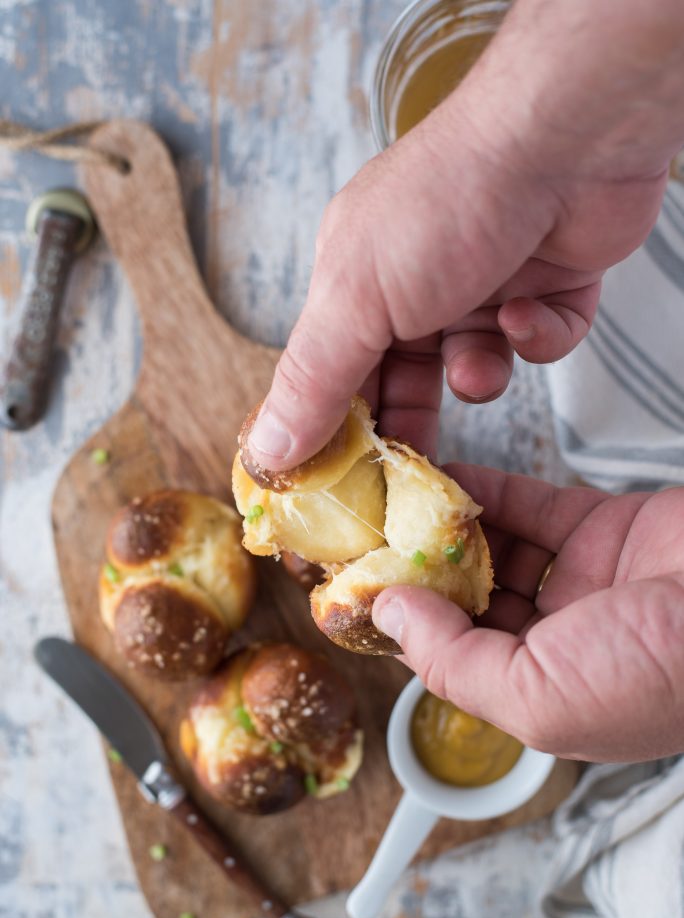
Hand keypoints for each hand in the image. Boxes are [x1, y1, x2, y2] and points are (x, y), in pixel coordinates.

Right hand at [248, 0, 683, 470]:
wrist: (565, 143)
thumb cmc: (445, 205)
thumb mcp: (357, 302)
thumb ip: (313, 382)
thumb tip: (265, 451)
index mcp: (355, 278)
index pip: (332, 368)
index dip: (335, 424)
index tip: (340, 480)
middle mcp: (415, 280)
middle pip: (403, 379)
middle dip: (411, 419)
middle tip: (414, 468)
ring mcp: (483, 282)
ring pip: (472, 367)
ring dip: (477, 376)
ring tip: (479, 366)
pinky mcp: (548, 286)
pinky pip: (536, 343)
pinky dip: (536, 339)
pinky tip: (528, 314)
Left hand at [372, 468, 683, 762]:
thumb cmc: (664, 672)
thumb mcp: (539, 697)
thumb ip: (454, 661)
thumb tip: (390, 614)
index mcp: (544, 696)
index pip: (455, 662)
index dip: (405, 629)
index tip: (351, 592)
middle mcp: (560, 644)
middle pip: (469, 603)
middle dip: (419, 573)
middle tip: (363, 537)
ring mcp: (582, 584)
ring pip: (495, 551)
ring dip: (446, 528)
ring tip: (392, 502)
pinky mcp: (604, 529)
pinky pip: (531, 507)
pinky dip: (488, 492)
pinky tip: (443, 476)